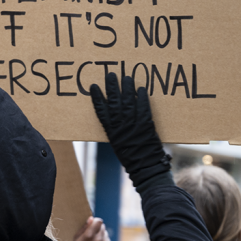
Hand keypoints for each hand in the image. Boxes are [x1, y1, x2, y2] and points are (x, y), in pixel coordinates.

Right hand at [72, 217, 111, 240]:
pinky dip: (103, 240)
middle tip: (92, 234)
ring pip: (105, 232)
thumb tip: (91, 218)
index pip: (98, 221)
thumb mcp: (76, 238)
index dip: (95, 221)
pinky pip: (107, 238)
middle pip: (102, 226)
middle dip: (97, 228)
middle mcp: (98, 238)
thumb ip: (84, 227)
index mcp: (89, 235)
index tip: (92, 224)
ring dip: (100, 234)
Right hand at [89, 73, 169, 189]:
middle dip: (112, 87)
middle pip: (114, 102)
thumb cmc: (130, 157)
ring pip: (128, 101)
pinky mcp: (147, 124)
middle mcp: (120, 125)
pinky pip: (144, 107)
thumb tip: (115, 114)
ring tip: (126, 77)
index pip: (101, 110)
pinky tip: (141, 89)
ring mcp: (134, 124)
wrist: (145, 166)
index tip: (94, 86)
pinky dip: (142, 98)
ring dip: (127, 88)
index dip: (97, 98)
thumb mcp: (117, 143)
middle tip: (111, 74)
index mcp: (111, 131)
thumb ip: (116, 129)